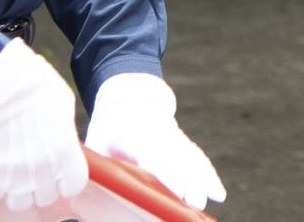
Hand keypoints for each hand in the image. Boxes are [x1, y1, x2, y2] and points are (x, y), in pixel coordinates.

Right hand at [0, 39, 87, 209]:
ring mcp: (14, 174)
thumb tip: (63, 144)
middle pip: (46, 197)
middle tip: (36, 169)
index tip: (61, 173)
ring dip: (19, 190)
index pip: (73, 186)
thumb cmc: (33, 85)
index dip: (67, 180)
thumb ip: (65, 134)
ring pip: (20, 202)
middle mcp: (42, 169)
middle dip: (43, 186)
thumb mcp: (63, 106)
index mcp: (65, 152)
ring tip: (16, 171)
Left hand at [85, 73, 225, 208]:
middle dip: (188, 181)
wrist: (132, 100)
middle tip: (196, 202)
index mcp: (135, 136)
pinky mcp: (183, 144)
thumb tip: (85, 191)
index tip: (176, 189)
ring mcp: (175, 139)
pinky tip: (218, 193)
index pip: (153, 156)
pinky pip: (198, 160)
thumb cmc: (108, 129)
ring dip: (203, 179)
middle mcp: (161, 136)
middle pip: (177, 160)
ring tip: (213, 198)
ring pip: (192, 159)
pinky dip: (208, 175)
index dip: (166, 173)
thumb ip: (97, 166)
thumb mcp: (96, 143)